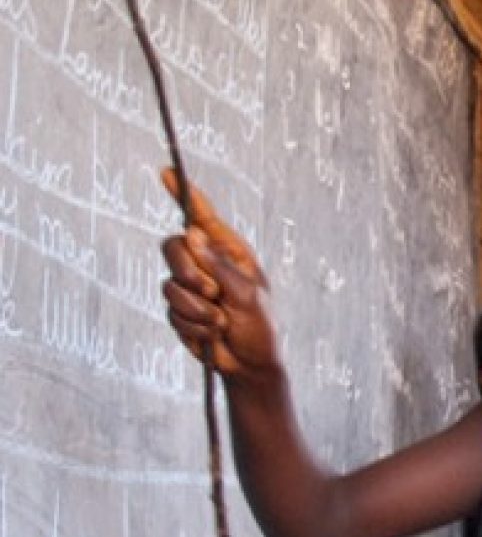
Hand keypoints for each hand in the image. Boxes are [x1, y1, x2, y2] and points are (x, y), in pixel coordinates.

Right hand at [159, 169, 279, 380]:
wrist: (250, 365)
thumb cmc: (259, 326)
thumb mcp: (247, 295)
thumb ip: (219, 267)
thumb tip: (192, 236)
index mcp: (230, 252)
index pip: (203, 217)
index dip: (184, 194)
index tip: (166, 172)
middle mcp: (206, 264)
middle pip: (173, 247)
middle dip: (188, 272)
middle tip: (212, 293)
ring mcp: (190, 286)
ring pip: (170, 284)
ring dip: (197, 308)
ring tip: (221, 320)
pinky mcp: (179, 309)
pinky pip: (171, 311)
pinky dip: (193, 325)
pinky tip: (213, 333)